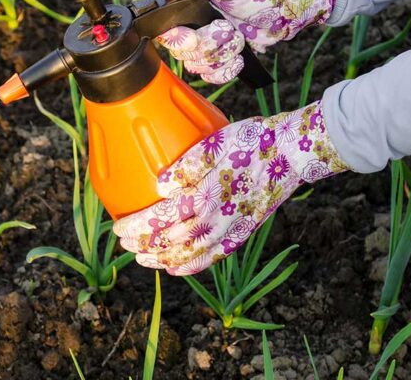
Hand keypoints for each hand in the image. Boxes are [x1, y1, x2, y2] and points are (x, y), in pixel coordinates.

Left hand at [112, 101, 348, 275]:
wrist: (292, 154)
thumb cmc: (250, 141)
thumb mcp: (215, 143)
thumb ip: (186, 166)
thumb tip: (160, 185)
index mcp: (206, 196)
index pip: (162, 219)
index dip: (137, 226)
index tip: (117, 226)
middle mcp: (217, 219)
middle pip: (172, 242)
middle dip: (144, 246)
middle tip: (123, 244)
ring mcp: (232, 230)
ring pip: (191, 256)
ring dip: (163, 261)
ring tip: (143, 260)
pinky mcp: (243, 232)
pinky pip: (213, 257)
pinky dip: (192, 267)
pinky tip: (177, 269)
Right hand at [156, 0, 335, 84]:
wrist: (279, 9)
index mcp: (185, 10)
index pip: (166, 35)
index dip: (179, 40)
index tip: (194, 36)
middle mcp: (190, 30)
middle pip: (185, 54)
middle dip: (211, 44)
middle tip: (229, 29)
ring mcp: (204, 48)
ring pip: (199, 67)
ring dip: (223, 55)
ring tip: (238, 38)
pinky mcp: (219, 61)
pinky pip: (212, 77)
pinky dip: (227, 70)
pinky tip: (239, 58)